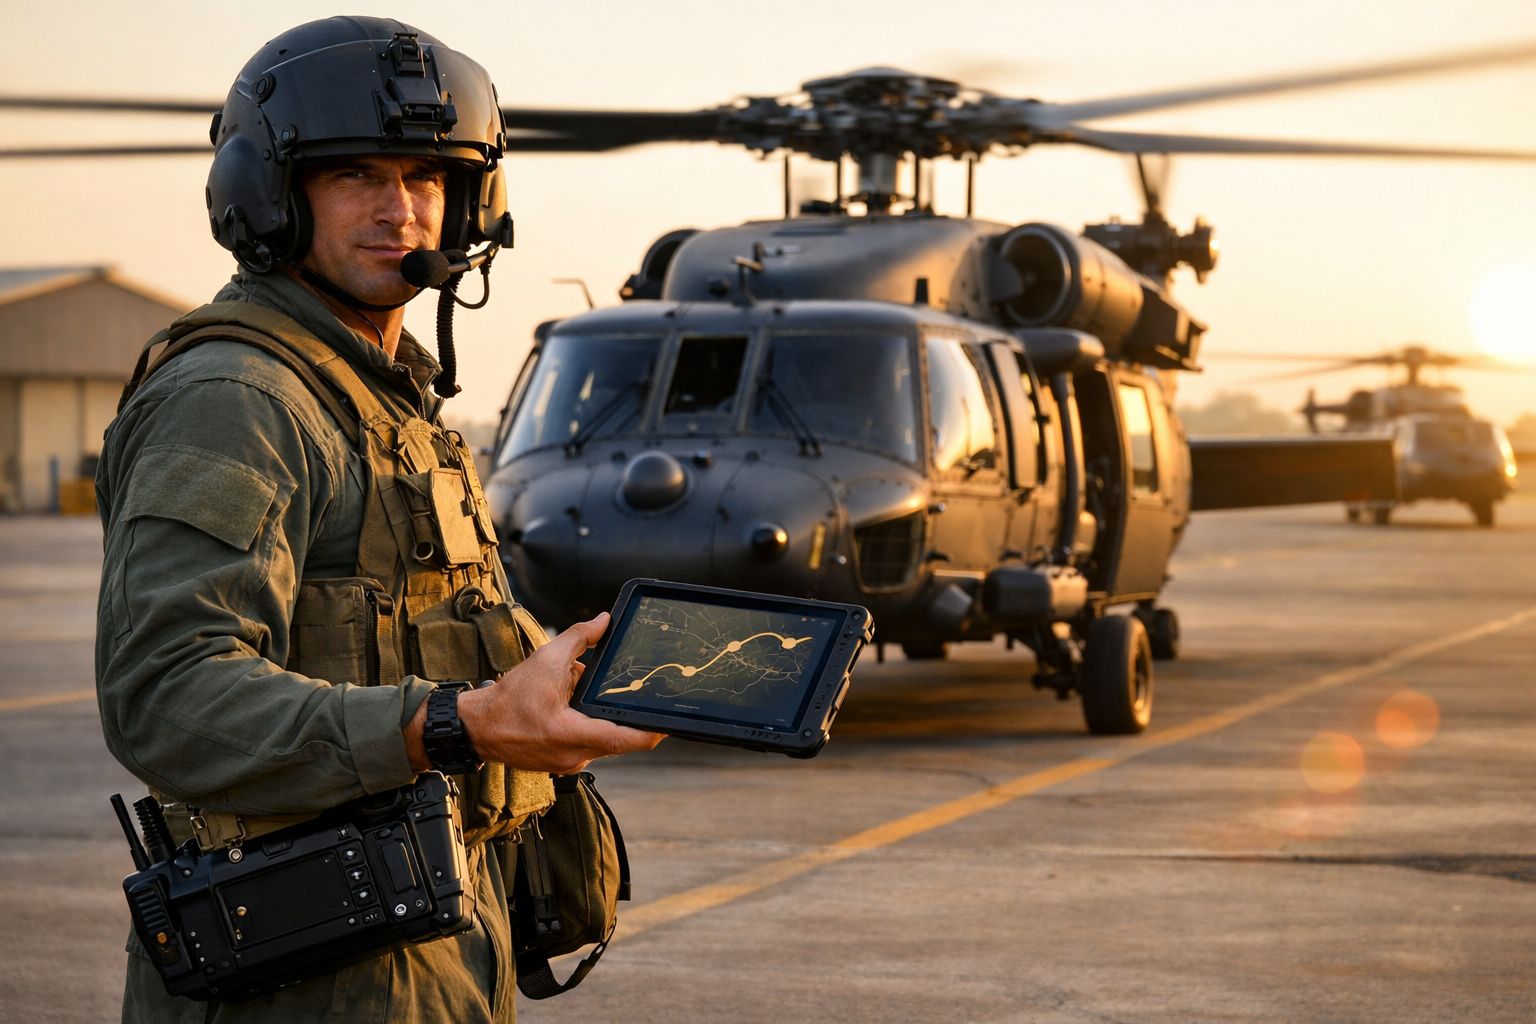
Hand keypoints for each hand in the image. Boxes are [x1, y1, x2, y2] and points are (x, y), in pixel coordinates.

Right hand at [440, 612, 662, 773]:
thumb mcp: (545, 660)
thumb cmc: (509, 700)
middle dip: (622, 711)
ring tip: (579, 693)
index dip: (653, 730)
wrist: (478, 727)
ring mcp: (570, 763)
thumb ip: (579, 638)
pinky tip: (569, 705)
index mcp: (573, 735)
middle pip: (618, 735)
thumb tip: (603, 621)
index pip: (627, 739)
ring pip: (602, 738)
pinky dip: (586, 722)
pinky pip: (587, 743)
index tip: (670, 720)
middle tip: (629, 690)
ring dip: (600, 715)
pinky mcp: (563, 764)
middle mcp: (576, 756)